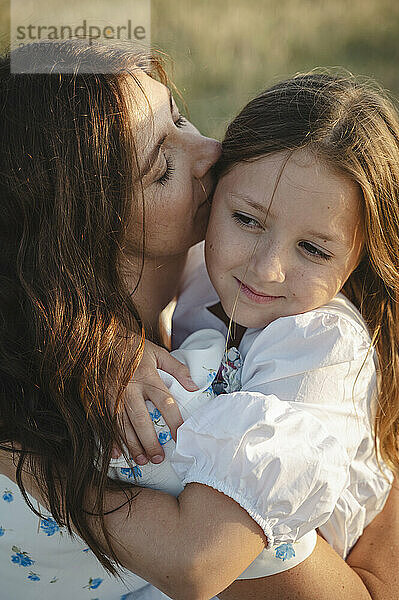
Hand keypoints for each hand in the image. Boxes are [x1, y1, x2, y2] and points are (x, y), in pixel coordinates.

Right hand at [112, 339, 197, 464]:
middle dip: (150, 441)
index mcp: (148, 377)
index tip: (181, 436)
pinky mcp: (100, 399)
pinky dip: (111, 439)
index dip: (174, 421)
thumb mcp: (158, 353)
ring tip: (142, 460)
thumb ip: (178, 369)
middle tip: (158, 458)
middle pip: (141, 419)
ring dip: (132, 445)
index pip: (165, 403)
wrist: (101, 340)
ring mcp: (113, 396)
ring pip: (123, 425)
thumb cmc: (133, 347)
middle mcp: (130, 389)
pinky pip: (106, 423)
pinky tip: (117, 453)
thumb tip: (194, 386)